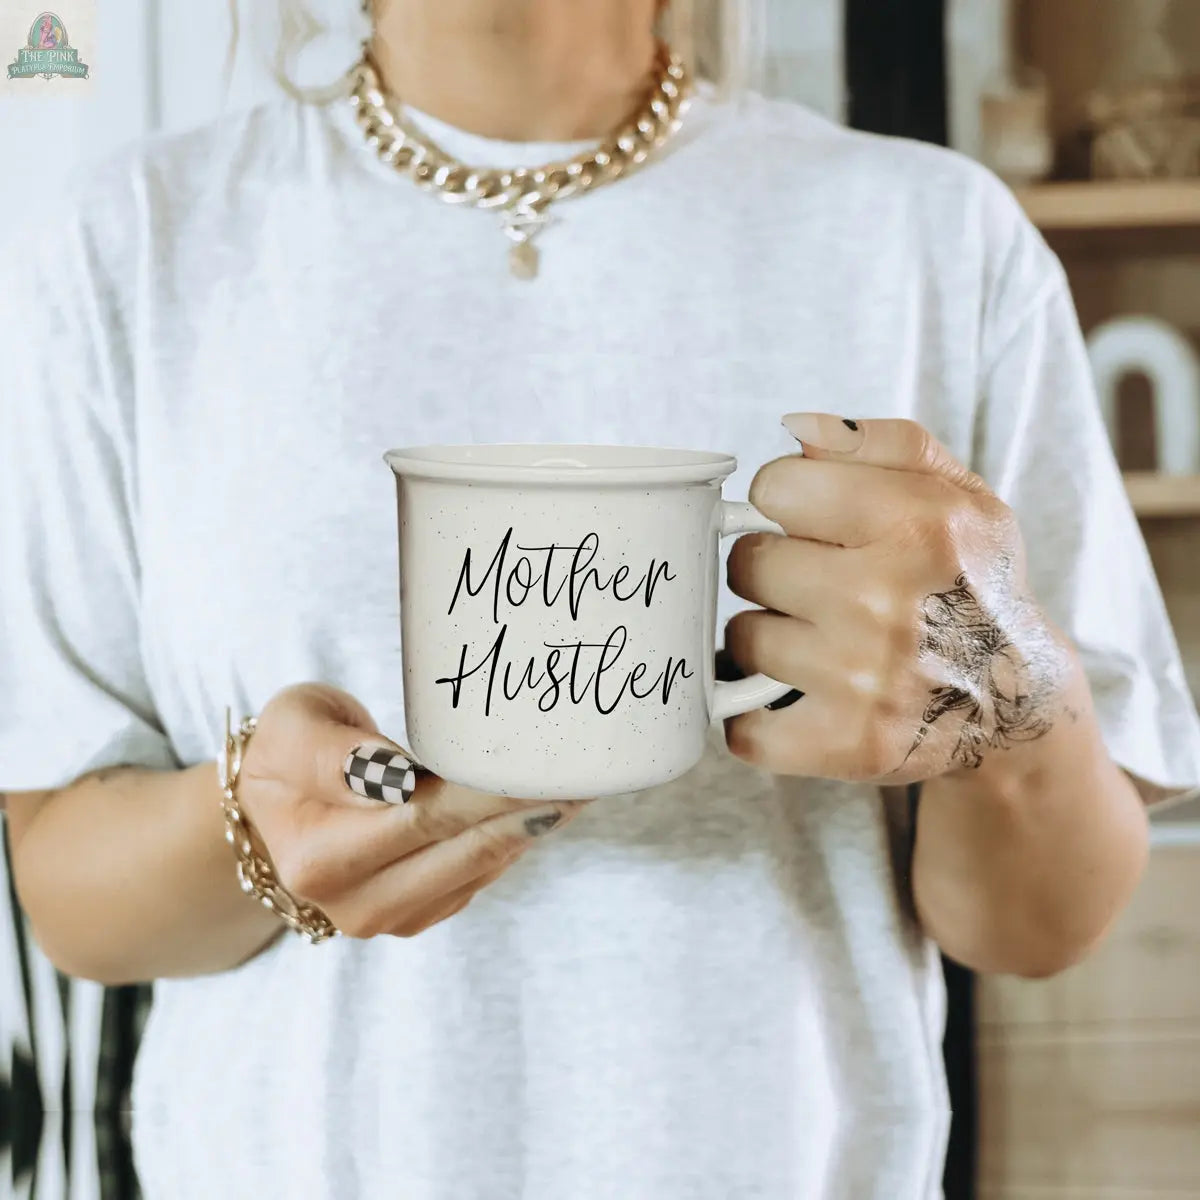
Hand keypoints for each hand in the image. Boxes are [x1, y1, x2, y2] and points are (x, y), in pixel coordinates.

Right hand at [238, 684, 584, 937]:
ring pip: (481, 868)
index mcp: (320, 857)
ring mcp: (388, 918)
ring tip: (584, 783)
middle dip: (532, 808)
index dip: (493, 790)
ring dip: (536, 827)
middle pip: (464, 848)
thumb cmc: (288, 753)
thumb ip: (336, 753)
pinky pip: (480, 877)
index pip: (426, 816)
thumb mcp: (294, 727)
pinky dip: (517, 840)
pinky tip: (549, 806)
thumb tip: (395, 778)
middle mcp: (354, 903)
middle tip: (588, 771)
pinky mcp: (417, 916)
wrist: (272, 809)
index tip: (549, 763)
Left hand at [724, 414, 1071, 784]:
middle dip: (775, 569)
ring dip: (769, 638)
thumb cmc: (968, 582)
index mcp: (917, 524)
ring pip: (742, 637)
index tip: (815, 523)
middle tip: (820, 586)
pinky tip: (793, 698)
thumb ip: (878, 443)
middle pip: (748, 562)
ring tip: (819, 640)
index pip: (775, 486)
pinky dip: (755, 717)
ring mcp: (864, 680)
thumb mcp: (955, 493)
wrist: (1013, 700)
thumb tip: (794, 429)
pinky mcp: (847, 745)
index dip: (790, 502)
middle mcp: (887, 601)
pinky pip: (744, 727)